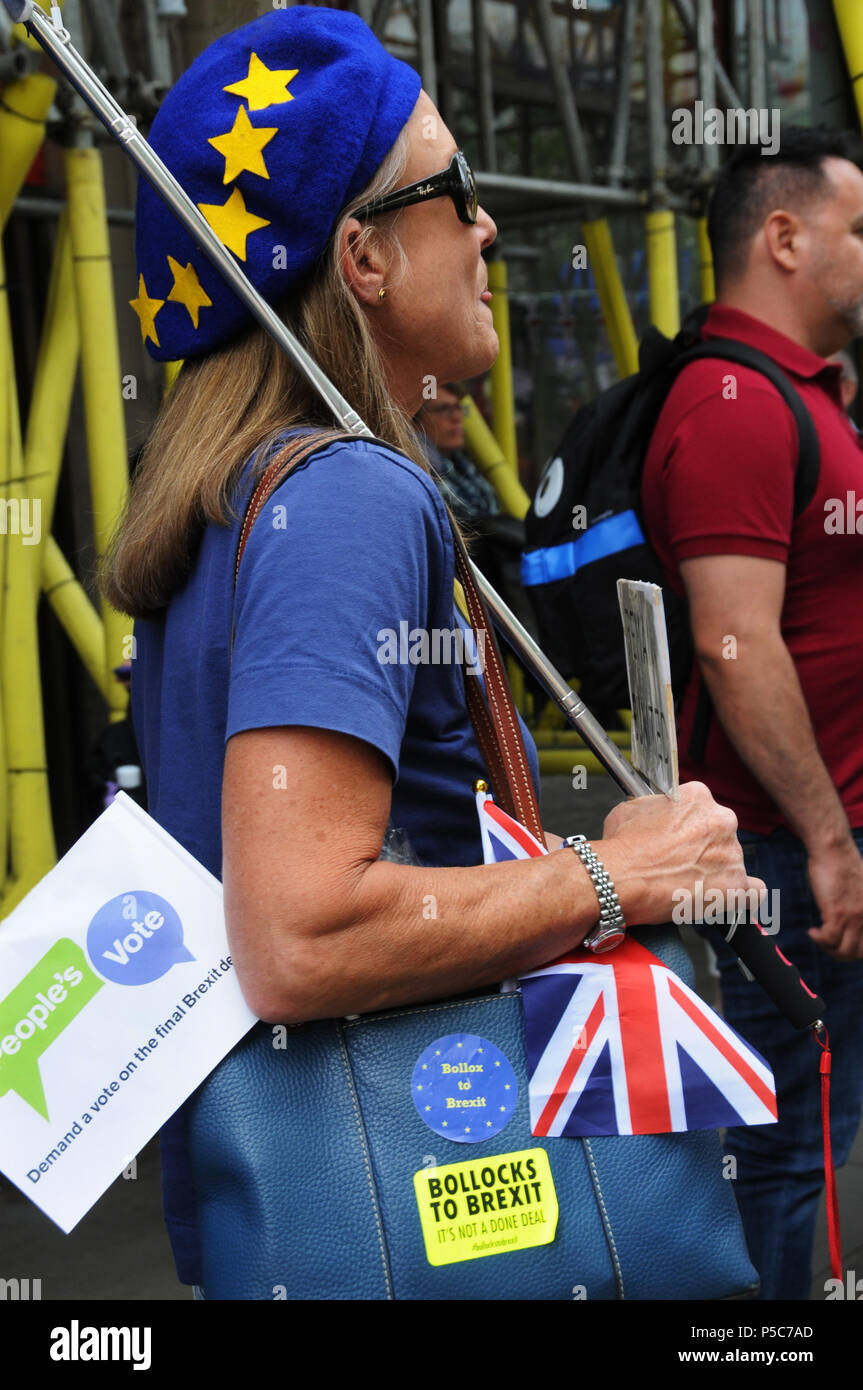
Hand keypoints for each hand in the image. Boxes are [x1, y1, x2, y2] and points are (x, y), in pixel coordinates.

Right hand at [595, 781, 764, 926]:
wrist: (617, 879)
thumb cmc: (621, 847)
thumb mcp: (632, 808)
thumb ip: (655, 807)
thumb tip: (655, 813)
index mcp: (698, 796)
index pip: (703, 810)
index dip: (688, 828)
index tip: (678, 840)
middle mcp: (721, 820)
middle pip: (720, 835)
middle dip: (704, 849)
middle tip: (680, 864)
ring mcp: (731, 854)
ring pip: (732, 862)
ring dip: (715, 872)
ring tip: (688, 885)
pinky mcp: (735, 886)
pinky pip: (754, 892)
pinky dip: (743, 897)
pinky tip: (728, 899)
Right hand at [807, 839, 862, 959]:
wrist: (833, 850)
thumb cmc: (842, 865)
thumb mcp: (860, 890)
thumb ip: (859, 907)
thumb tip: (851, 922)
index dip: (855, 951)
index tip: (841, 945)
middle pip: (857, 952)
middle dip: (840, 954)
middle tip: (828, 945)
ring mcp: (854, 916)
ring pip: (844, 950)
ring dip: (828, 949)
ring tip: (820, 938)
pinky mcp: (837, 912)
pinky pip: (829, 939)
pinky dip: (819, 939)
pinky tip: (813, 931)